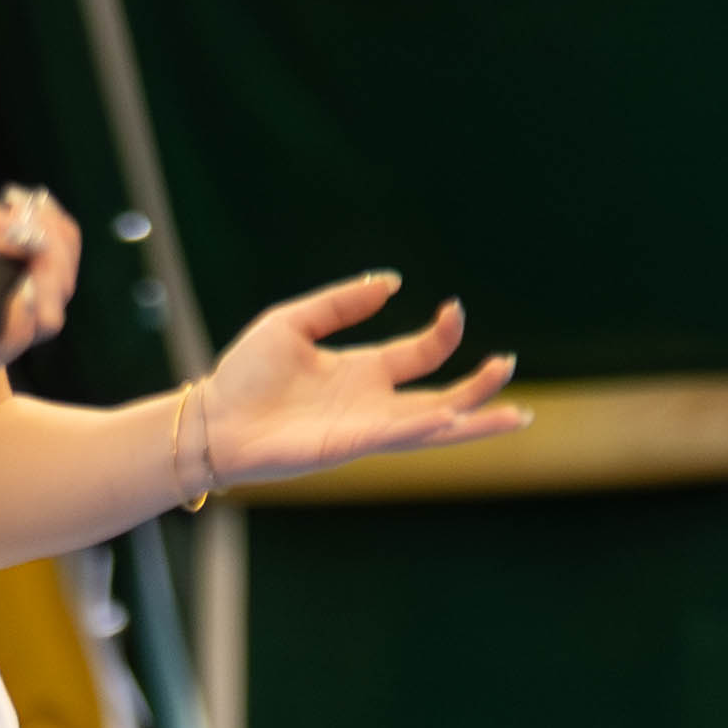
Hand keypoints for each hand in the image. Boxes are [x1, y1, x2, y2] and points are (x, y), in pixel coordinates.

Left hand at [192, 273, 523, 487]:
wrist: (212, 418)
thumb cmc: (246, 374)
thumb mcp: (295, 321)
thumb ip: (342, 302)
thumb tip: (392, 282)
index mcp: (363, 370)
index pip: (421, 352)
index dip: (444, 332)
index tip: (453, 308)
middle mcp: (373, 402)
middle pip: (443, 395)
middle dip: (479, 385)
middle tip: (508, 364)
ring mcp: (365, 427)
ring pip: (434, 427)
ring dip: (473, 420)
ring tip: (515, 414)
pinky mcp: (350, 445)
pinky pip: (398, 436)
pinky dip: (426, 428)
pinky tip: (454, 418)